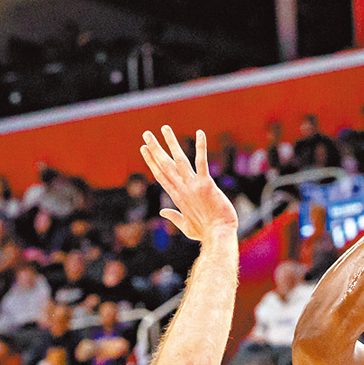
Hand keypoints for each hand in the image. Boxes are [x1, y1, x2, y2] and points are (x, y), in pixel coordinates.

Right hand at [140, 127, 237, 241]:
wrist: (218, 236)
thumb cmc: (205, 233)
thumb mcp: (186, 226)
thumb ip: (174, 217)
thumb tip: (162, 212)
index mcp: (177, 197)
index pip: (161, 176)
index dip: (152, 162)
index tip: (145, 149)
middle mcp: (182, 189)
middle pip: (165, 166)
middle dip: (155, 149)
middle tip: (146, 134)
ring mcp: (193, 186)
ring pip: (179, 160)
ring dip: (171, 143)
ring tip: (164, 128)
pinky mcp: (206, 184)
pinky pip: (202, 162)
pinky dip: (201, 147)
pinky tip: (200, 133)